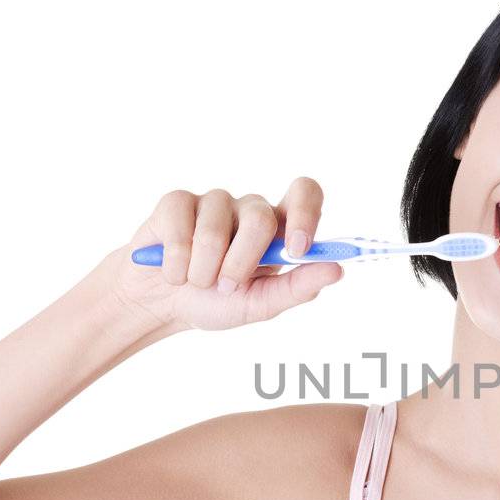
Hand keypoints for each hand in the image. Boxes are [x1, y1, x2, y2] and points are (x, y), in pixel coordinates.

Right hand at [107, 178, 343, 331]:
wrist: (161, 305)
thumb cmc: (215, 301)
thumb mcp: (260, 304)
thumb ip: (298, 287)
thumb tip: (337, 269)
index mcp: (277, 229)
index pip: (305, 194)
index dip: (305, 214)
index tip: (296, 250)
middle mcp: (249, 209)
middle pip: (260, 217)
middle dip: (242, 262)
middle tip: (226, 287)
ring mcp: (213, 202)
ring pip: (215, 229)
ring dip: (203, 271)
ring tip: (195, 281)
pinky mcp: (176, 202)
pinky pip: (180, 228)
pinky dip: (175, 264)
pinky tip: (172, 272)